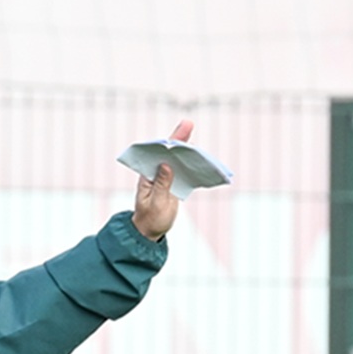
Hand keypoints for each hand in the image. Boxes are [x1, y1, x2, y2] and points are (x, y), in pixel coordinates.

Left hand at [132, 118, 192, 240]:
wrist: (150, 230)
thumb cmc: (150, 218)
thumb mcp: (156, 203)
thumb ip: (161, 185)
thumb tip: (166, 165)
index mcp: (148, 175)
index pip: (157, 155)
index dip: (167, 142)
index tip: (174, 134)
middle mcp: (156, 172)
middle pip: (169, 152)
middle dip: (180, 139)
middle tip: (188, 123)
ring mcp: (166, 176)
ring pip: (178, 160)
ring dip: (189, 152)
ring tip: (200, 145)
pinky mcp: (175, 182)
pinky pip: (185, 171)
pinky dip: (194, 166)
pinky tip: (204, 163)